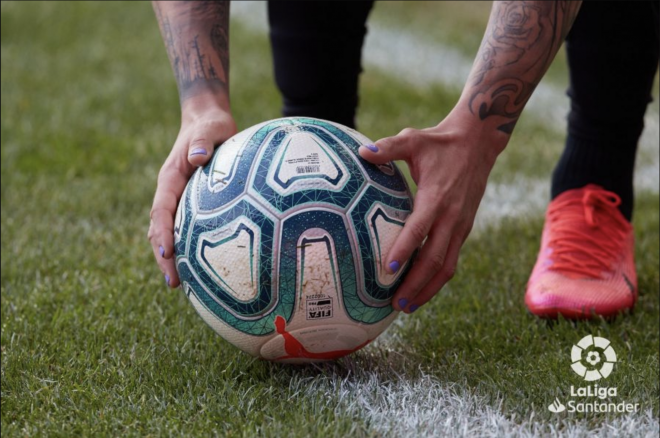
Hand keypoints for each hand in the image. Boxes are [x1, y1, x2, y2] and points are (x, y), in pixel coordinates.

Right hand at [148, 108, 236, 287]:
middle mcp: (170, 192)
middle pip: (159, 229)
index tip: (167, 252)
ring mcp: (179, 200)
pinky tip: (203, 268)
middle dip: (163, 256)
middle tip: (174, 282)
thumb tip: (198, 157)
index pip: (161, 210)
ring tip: (181, 284)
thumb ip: (203, 140)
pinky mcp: (191, 204)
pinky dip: (187, 248)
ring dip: (171, 258)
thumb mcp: (211, 127)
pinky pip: (186, 229)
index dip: (161, 232)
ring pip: (169, 232)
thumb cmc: (211, 125)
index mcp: (171, 178)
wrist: (208, 121)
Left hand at [359, 114, 505, 312]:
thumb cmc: (439, 143)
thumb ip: (388, 147)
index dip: (405, 248)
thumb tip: (362, 153)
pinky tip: (420, 290)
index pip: (420, 228)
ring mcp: (460, 226)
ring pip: (447, 266)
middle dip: (416, 283)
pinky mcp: (464, 229)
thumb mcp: (413, 139)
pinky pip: (451, 260)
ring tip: (406, 306)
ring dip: (428, 289)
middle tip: (395, 303)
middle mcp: (451, 216)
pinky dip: (437, 279)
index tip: (388, 268)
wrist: (478, 144)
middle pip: (435, 259)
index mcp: (437, 197)